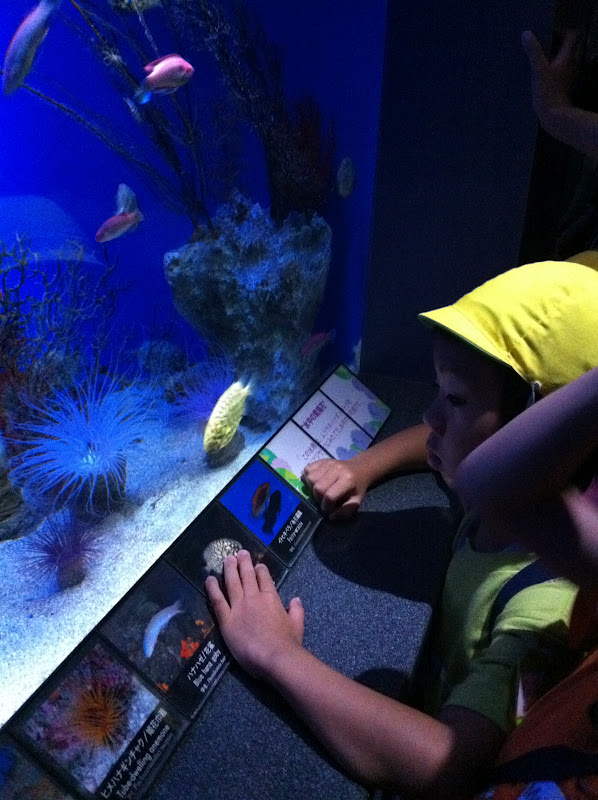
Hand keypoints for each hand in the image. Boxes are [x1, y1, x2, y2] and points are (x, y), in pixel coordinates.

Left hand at [205, 550, 304, 678]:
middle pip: (247, 575)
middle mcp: (254, 598)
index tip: (257, 565)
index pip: (264, 578)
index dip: (260, 570)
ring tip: (226, 558)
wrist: (274, 657)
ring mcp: (239, 607)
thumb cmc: (288, 643)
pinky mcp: (227, 620)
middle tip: (239, 552)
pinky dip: (213, 589)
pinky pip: (218, 601)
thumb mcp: (297, 624)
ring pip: (232, 583)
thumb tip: (296, 599)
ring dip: (229, 569)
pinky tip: (209, 579)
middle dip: (243, 562)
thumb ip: (297, 610)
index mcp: (271, 598)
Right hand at [302, 458, 367, 519]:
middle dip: (318, 497)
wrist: (359, 469)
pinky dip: (308, 477)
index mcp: (347, 480)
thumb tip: (330, 516)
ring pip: (310, 478)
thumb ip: (344, 511)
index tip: (327, 508)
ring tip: (320, 490)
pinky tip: (316, 481)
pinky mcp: (322, 460)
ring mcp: (328, 463)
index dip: (326, 505)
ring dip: (312, 487)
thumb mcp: (356, 502)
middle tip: (323, 499)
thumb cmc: (357, 488)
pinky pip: (308, 469)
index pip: (329, 495)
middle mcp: (337, 469)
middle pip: (318, 487)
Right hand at [522, 29, 577, 120]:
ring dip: (552, 56)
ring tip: (537, 58)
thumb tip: (526, 34)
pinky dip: (550, 68)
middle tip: (540, 45)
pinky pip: (557, 71)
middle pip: (567, 47)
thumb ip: (533, 51)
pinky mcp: (561, 86)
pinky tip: (537, 73)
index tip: (547, 34)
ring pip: (562, 59)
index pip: (571, 36)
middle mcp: (570, 64)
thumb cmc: (548, 92)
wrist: (554, 116)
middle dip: (555, 44)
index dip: (561, 31)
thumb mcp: (538, 70)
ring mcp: (567, 76)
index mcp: (567, 57)